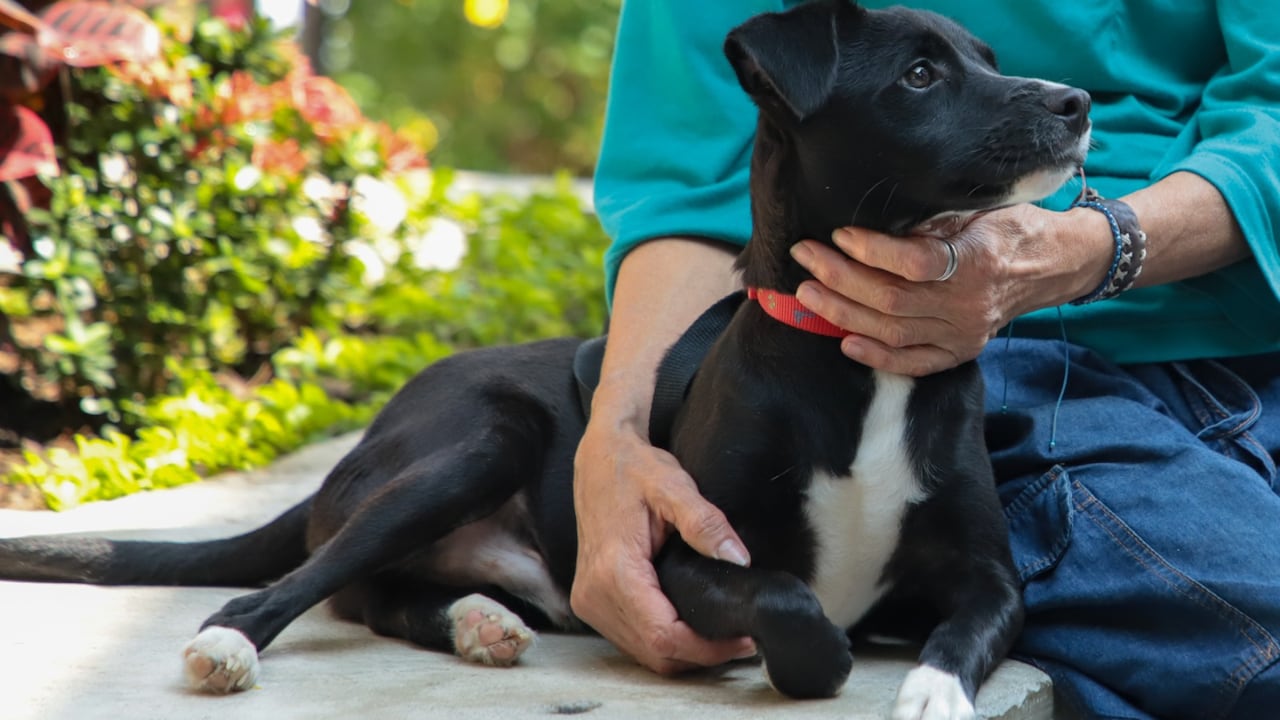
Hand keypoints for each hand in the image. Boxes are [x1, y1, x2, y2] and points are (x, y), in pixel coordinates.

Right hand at [571, 411, 753, 673]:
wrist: (598, 458)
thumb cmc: (634, 469)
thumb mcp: (674, 486)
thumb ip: (706, 523)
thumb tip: (738, 558)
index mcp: (614, 570)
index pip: (664, 636)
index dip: (707, 648)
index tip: (743, 640)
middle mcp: (594, 594)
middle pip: (655, 653)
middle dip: (701, 655)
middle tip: (741, 640)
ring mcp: (588, 601)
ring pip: (643, 653)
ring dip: (683, 652)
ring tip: (722, 634)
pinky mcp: (590, 601)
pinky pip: (632, 639)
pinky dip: (663, 641)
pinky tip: (691, 626)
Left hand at [788, 204, 1108, 375]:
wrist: (1051, 264)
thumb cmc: (1009, 225)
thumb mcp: (980, 205)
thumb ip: (935, 215)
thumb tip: (878, 215)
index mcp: (979, 257)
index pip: (916, 261)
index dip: (873, 251)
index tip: (839, 234)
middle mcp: (970, 302)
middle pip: (892, 298)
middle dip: (839, 278)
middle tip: (805, 257)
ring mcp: (964, 332)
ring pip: (892, 331)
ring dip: (843, 313)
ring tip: (809, 293)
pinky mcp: (960, 350)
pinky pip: (913, 362)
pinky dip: (876, 356)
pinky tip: (843, 340)